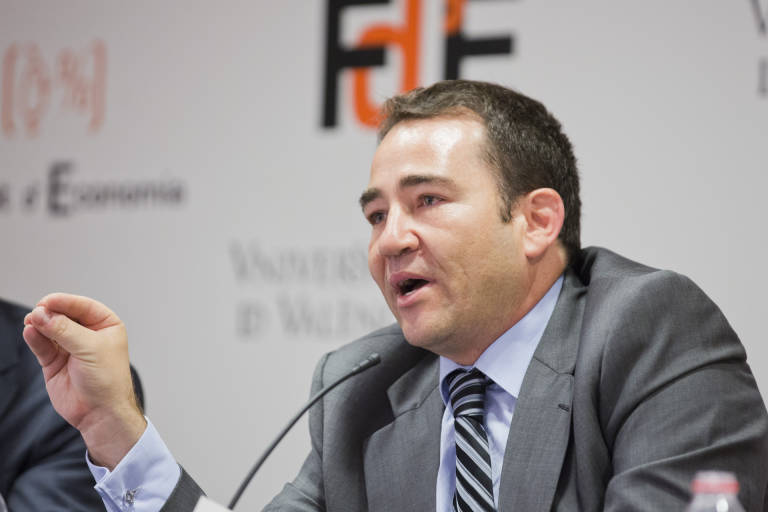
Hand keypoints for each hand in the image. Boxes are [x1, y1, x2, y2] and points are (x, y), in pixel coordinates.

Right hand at [23, 293, 146, 469]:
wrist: (100, 412)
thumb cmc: (107, 380)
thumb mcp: (90, 349)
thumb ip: (65, 330)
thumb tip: (43, 314)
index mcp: (106, 325)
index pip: (83, 306)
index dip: (65, 302)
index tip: (47, 301)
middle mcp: (88, 334)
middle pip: (64, 315)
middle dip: (50, 313)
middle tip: (37, 313)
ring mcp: (70, 347)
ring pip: (50, 329)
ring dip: (40, 324)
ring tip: (32, 322)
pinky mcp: (54, 361)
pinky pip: (42, 345)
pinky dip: (35, 338)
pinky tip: (30, 332)